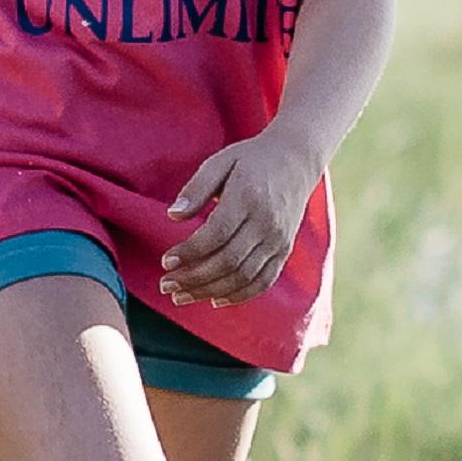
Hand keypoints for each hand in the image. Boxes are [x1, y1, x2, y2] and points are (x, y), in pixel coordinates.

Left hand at [160, 128, 327, 305]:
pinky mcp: (284, 251)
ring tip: (181, 296)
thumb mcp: (220, 162)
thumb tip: (173, 216)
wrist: (296, 160)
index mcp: (248, 198)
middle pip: (228, 261)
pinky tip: (213, 300)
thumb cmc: (250, 160)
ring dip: (209, 292)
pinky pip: (263, 282)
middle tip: (166, 285)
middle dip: (193, 278)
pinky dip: (238, 296)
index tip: (166, 262)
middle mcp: (267, 223)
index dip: (189, 252)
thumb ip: (196, 188)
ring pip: (243, 277)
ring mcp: (278, 240)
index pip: (216, 234)